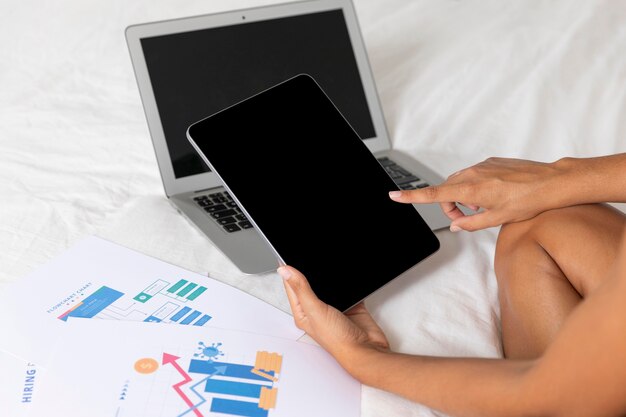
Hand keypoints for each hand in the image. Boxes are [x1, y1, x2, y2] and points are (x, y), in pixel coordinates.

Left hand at [278, 265, 389, 373]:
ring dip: (327, 276)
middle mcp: (317, 310)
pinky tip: (345, 275)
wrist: (366, 349)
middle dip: (307, 271)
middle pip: (309, 284)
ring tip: (324, 262)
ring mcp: (334, 307)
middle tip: (304, 255)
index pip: (291, 287)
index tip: (286, 255)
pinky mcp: (351, 305)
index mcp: (303, 312)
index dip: (288, 271)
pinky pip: (346, 288)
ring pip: (328, 286)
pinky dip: (346, 282)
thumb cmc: (338, 341)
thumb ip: (301, 289)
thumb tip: (285, 271)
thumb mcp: (315, 310)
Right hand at [389, 157, 570, 231]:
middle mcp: (473, 173)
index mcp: (472, 189)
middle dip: (450, 205)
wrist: (552, 182)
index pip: (434, 195)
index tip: (394, 195)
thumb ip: (470, 224)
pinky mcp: (491, 161)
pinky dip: (474, 186)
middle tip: (465, 218)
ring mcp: (482, 165)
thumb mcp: (497, 219)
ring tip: (482, 207)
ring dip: (462, 196)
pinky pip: (473, 174)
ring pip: (459, 182)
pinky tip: (493, 195)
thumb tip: (455, 225)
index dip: (412, 197)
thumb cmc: (528, 200)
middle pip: (446, 190)